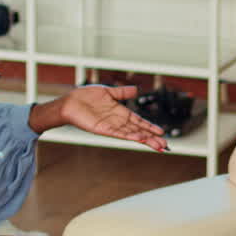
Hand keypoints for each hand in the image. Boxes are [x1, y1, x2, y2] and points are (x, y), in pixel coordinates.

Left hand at [38, 85, 167, 151]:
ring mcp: (111, 126)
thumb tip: (136, 90)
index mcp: (120, 113)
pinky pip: (119, 134)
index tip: (162, 133)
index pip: (139, 122)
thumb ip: (122, 92)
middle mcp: (118, 121)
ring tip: (157, 145)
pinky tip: (140, 138)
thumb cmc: (86, 97)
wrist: (70, 102)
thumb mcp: (108, 92)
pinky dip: (130, 136)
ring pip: (132, 134)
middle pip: (139, 131)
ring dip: (145, 140)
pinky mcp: (103, 129)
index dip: (151, 127)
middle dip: (152, 138)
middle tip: (165, 146)